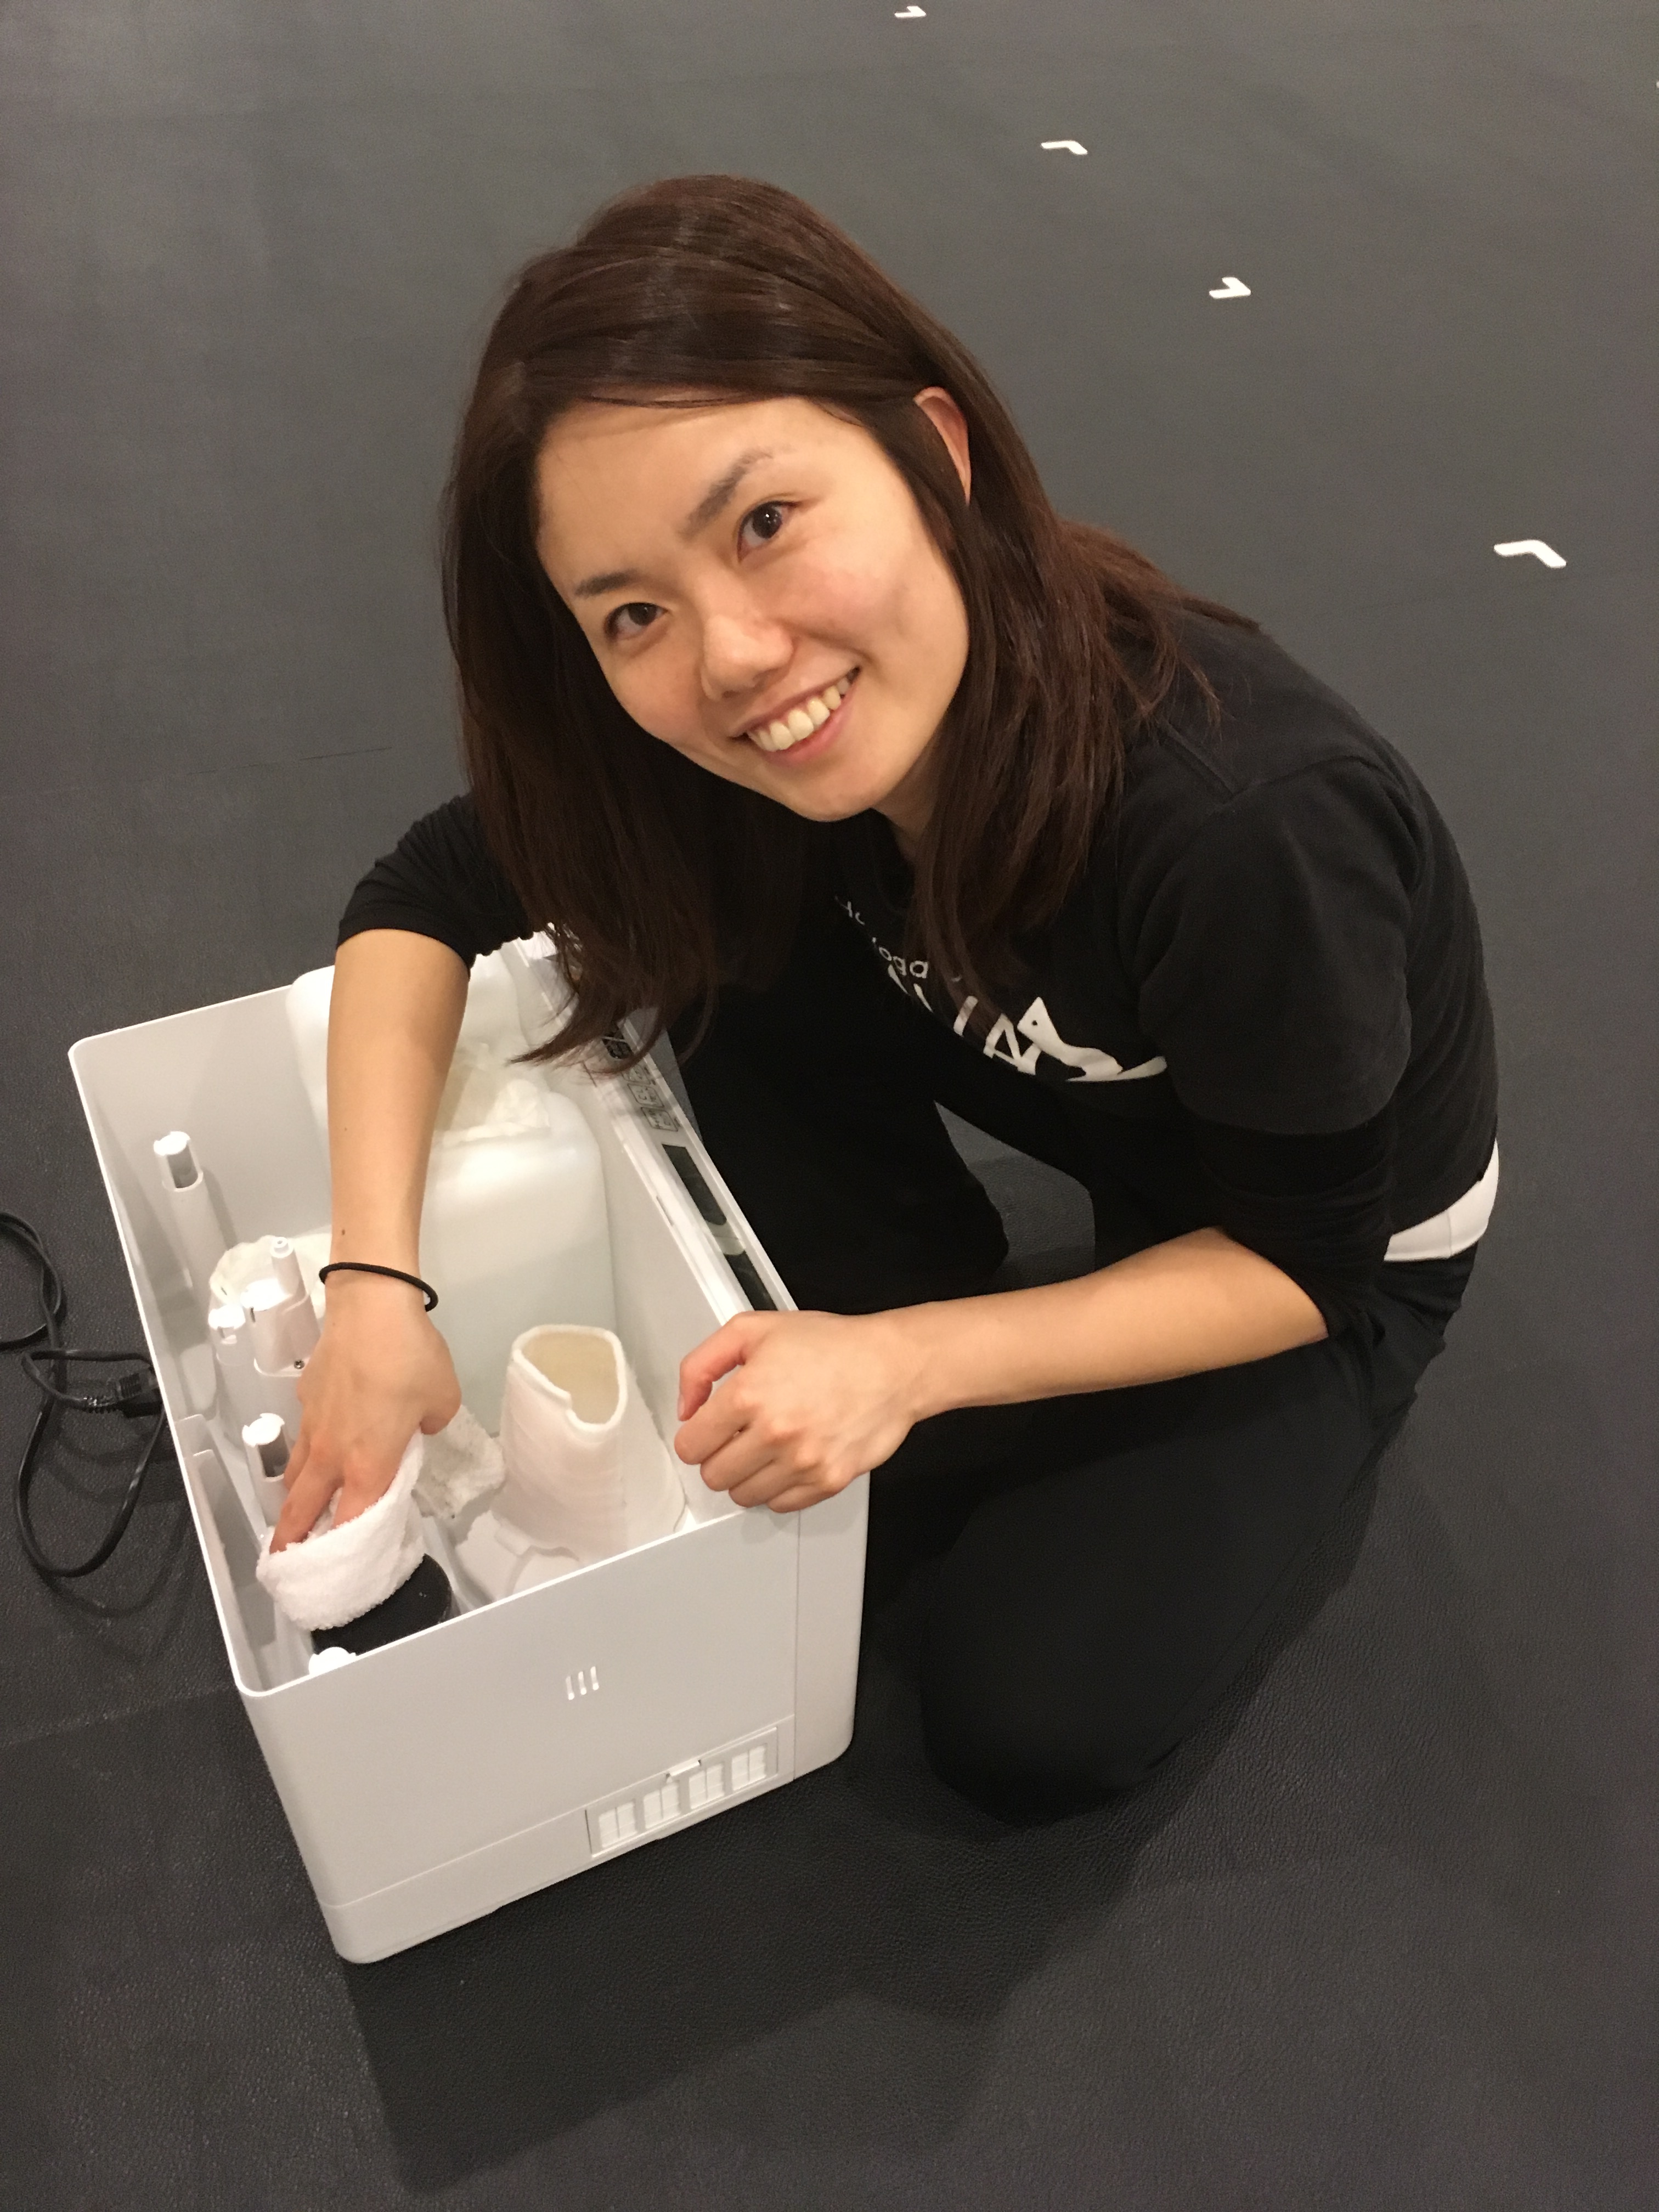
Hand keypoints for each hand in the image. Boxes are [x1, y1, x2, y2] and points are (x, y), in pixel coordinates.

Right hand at [270, 1273, 460, 1549]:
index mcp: (369, 1465)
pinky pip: (304, 1435)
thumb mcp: (441, 1400)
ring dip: (294, 1499)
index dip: (342, 1551)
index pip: (350, 1523)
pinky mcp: (305, 1398)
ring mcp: (313, 1425)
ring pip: (297, 1475)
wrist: (370, 1306)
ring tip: (293, 1516)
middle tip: (285, 1562)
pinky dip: (307, 1451)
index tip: (337, 1570)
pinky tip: (321, 1443)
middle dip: (291, 1542)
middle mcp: (333, 1453)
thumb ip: (429, 1425)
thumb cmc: (410, 1356)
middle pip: (302, 1510)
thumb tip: (416, 1425)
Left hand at [674, 1309, 923, 1512]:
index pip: (690, 1447)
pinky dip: (778, 1488)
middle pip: (714, 1476)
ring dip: (747, 1475)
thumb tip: (686, 1407)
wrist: (892, 1365)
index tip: (707, 1431)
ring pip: (743, 1496)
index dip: (696, 1437)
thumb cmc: (831, 1346)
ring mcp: (802, 1461)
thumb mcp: (752, 1329)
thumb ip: (702, 1364)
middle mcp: (774, 1433)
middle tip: (738, 1437)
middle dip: (719, 1457)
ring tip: (766, 1447)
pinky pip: (780, 1505)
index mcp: (748, 1394)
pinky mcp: (827, 1481)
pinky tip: (788, 1459)